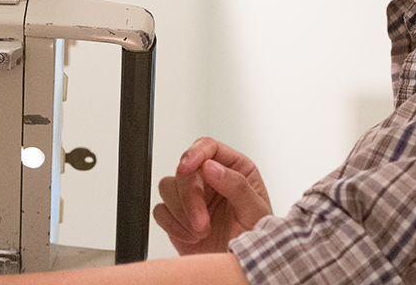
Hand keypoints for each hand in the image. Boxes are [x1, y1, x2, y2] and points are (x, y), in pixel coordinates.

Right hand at [152, 138, 271, 255]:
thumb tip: (211, 166)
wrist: (242, 267)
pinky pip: (160, 210)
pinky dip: (173, 225)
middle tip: (201, 223)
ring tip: (201, 231)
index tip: (187, 168)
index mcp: (234, 169)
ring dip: (182, 213)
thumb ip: (237, 185)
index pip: (208, 147)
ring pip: (167, 186)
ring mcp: (192, 196)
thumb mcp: (254, 211)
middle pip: (184, 170)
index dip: (195, 153)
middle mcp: (211, 179)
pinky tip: (190, 236)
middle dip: (190, 198)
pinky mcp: (176, 215)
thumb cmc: (255, 239)